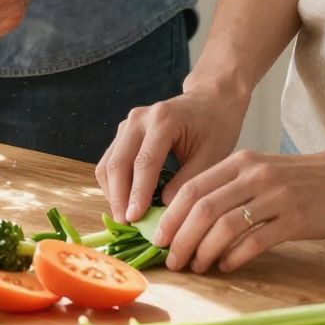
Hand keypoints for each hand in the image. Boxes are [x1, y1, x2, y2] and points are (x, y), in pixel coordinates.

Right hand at [96, 81, 248, 223]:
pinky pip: (110, 161)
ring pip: (108, 164)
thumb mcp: (211, 156)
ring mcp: (128, 123)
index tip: (134, 221)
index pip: (144, 163)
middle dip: (118, 198)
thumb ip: (187, 183)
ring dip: (113, 193)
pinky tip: (126, 202)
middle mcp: (139, 119)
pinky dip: (114, 184)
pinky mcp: (124, 132)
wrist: (211, 100)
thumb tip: (163, 212)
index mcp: (163, 120)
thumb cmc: (216, 127)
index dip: (137, 195)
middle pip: (117, 163)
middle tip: (125, 225)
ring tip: (125, 217)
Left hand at [154, 140, 324, 274]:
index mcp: (242, 161)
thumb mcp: (263, 172)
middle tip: (173, 260)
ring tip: (197, 266)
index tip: (159, 240)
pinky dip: (234, 256)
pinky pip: (255, 240)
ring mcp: (276, 196)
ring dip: (204, 251)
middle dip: (181, 238)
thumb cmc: (305, 179)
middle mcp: (255, 175)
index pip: (193, 188)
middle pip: (202, 208)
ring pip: (225, 226)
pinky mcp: (296, 218)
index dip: (170, 216)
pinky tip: (227, 266)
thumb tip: (193, 220)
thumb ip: (232, 188)